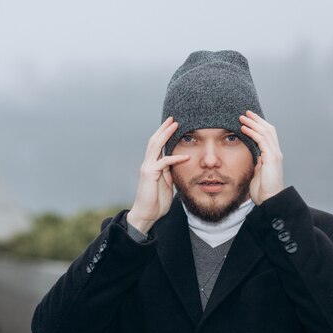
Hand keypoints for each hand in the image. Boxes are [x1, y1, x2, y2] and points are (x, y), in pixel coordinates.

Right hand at [126, 117, 189, 233]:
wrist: (146, 214)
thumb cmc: (156, 201)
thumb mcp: (167, 183)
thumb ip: (170, 172)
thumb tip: (179, 164)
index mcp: (152, 165)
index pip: (157, 145)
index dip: (164, 134)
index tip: (173, 124)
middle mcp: (147, 163)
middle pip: (154, 140)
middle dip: (164, 129)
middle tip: (174, 118)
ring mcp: (147, 168)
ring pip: (155, 146)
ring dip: (166, 135)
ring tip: (176, 125)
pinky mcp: (150, 174)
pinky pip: (163, 162)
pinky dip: (175, 158)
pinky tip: (185, 156)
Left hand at [239, 111, 283, 204]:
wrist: (269, 200)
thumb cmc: (262, 190)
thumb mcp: (257, 172)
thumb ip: (256, 162)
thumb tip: (251, 155)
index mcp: (272, 155)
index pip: (268, 135)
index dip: (259, 125)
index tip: (249, 118)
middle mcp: (276, 153)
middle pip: (269, 129)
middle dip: (257, 120)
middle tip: (246, 112)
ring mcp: (275, 155)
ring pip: (266, 132)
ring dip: (253, 123)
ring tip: (242, 117)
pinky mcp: (271, 159)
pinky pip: (262, 141)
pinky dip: (252, 133)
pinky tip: (243, 128)